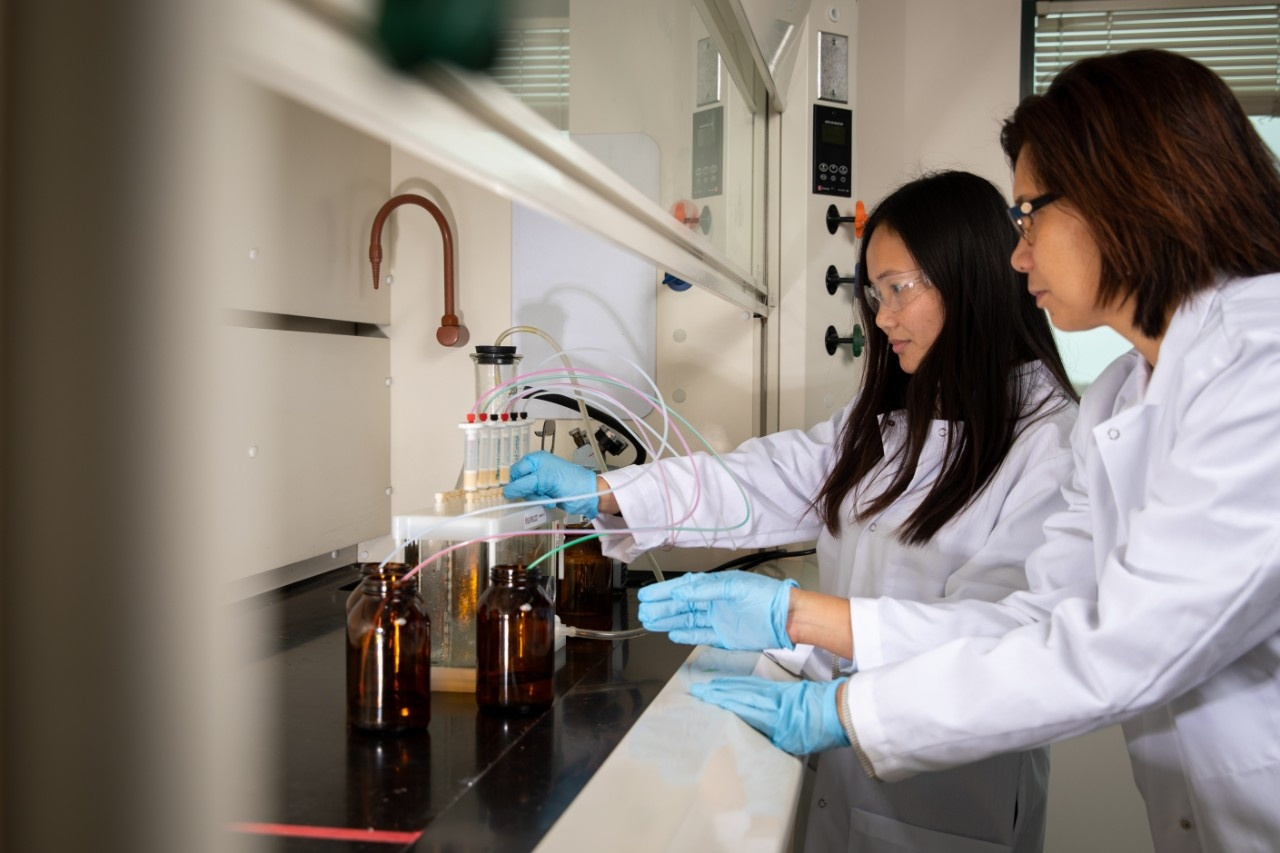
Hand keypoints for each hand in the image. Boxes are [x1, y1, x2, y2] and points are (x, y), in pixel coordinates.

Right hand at [503, 451, 598, 518]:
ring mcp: (539, 481)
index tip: (520, 492)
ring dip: (536, 498)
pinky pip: (533, 499)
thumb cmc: (569, 482)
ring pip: (525, 493)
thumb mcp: (544, 481)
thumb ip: (523, 485)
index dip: (516, 482)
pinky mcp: (543, 492)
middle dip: (529, 492)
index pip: (515, 471)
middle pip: (518, 483)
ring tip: (549, 499)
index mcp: (535, 459)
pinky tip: (551, 501)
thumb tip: (505, 491)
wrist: (587, 495)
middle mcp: (535, 468)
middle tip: (540, 494)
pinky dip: (541, 502)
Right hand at [637, 570, 796, 650]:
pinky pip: (700, 635)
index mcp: (715, 587)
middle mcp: (714, 603)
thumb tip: (681, 590)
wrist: (786, 619)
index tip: (646, 596)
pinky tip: (672, 633)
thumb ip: (706, 589)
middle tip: (643, 612)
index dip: (663, 592)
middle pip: (681, 605)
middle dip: (662, 608)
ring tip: (650, 622)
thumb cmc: (765, 597)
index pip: (683, 589)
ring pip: (687, 620)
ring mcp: (718, 620)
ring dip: (669, 620)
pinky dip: (686, 634)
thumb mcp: (734, 587)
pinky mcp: (724, 636)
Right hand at [690, 676, 849, 755]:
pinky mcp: (784, 689)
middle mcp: (772, 699)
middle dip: (718, 690)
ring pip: (747, 686)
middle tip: (699, 688)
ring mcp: (778, 692)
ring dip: (728, 685)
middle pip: (739, 692)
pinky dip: (743, 683)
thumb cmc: (821, 729)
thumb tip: (749, 737)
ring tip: (712, 684)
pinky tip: (738, 684)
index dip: (718, 700)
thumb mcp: (792, 744)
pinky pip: (758, 685)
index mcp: (771, 713)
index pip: (738, 704)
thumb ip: (768, 738)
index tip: (701, 696)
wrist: (842, 711)